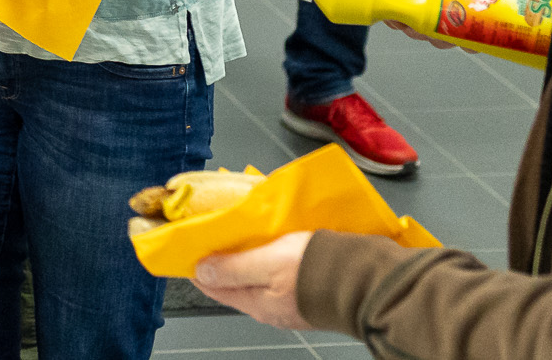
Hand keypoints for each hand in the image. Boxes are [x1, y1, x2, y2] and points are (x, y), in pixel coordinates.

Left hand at [194, 232, 313, 329]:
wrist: (363, 281)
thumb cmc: (316, 272)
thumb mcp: (267, 265)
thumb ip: (234, 269)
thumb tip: (202, 272)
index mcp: (258, 305)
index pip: (216, 290)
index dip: (200, 272)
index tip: (188, 254)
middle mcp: (272, 310)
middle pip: (237, 286)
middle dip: (223, 266)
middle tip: (213, 243)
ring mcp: (290, 305)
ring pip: (259, 283)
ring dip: (247, 264)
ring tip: (241, 243)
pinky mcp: (308, 296)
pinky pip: (279, 280)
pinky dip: (269, 265)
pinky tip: (273, 252)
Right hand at [384, 0, 499, 46]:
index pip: (399, 1)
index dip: (395, 13)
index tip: (397, 20)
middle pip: (417, 23)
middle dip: (418, 31)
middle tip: (426, 29)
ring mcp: (458, 11)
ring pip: (441, 36)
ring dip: (442, 40)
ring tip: (451, 35)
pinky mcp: (480, 22)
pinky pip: (470, 41)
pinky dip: (469, 45)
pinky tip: (473, 40)